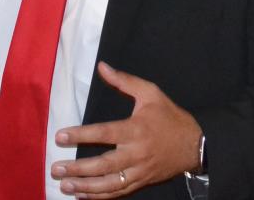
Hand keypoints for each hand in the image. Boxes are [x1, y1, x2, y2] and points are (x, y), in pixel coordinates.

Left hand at [50, 62, 201, 197]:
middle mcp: (136, 154)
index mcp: (136, 130)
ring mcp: (139, 172)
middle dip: (78, 169)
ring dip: (85, 187)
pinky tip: (82, 195)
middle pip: (104, 165)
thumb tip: (102, 66)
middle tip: (56, 169)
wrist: (197, 146)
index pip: (104, 134)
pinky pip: (118, 192)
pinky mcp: (141, 183)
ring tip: (64, 186)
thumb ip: (124, 81)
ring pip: (109, 184)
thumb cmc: (169, 117)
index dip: (81, 135)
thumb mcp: (150, 93)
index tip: (60, 136)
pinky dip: (100, 196)